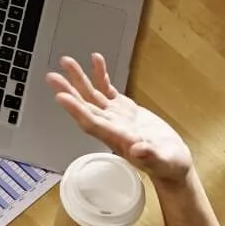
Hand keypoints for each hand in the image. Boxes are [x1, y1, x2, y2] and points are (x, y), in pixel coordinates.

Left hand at [46, 53, 192, 183]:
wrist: (172, 163)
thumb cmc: (168, 165)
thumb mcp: (165, 161)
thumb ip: (152, 156)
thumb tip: (139, 150)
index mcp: (118, 138)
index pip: (91, 123)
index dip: (76, 110)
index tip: (61, 97)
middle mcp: (111, 126)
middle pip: (85, 107)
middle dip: (69, 91)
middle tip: (52, 76)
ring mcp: (116, 116)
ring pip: (93, 96)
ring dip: (79, 79)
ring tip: (67, 62)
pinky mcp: (124, 109)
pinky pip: (108, 90)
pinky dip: (100, 75)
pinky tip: (96, 60)